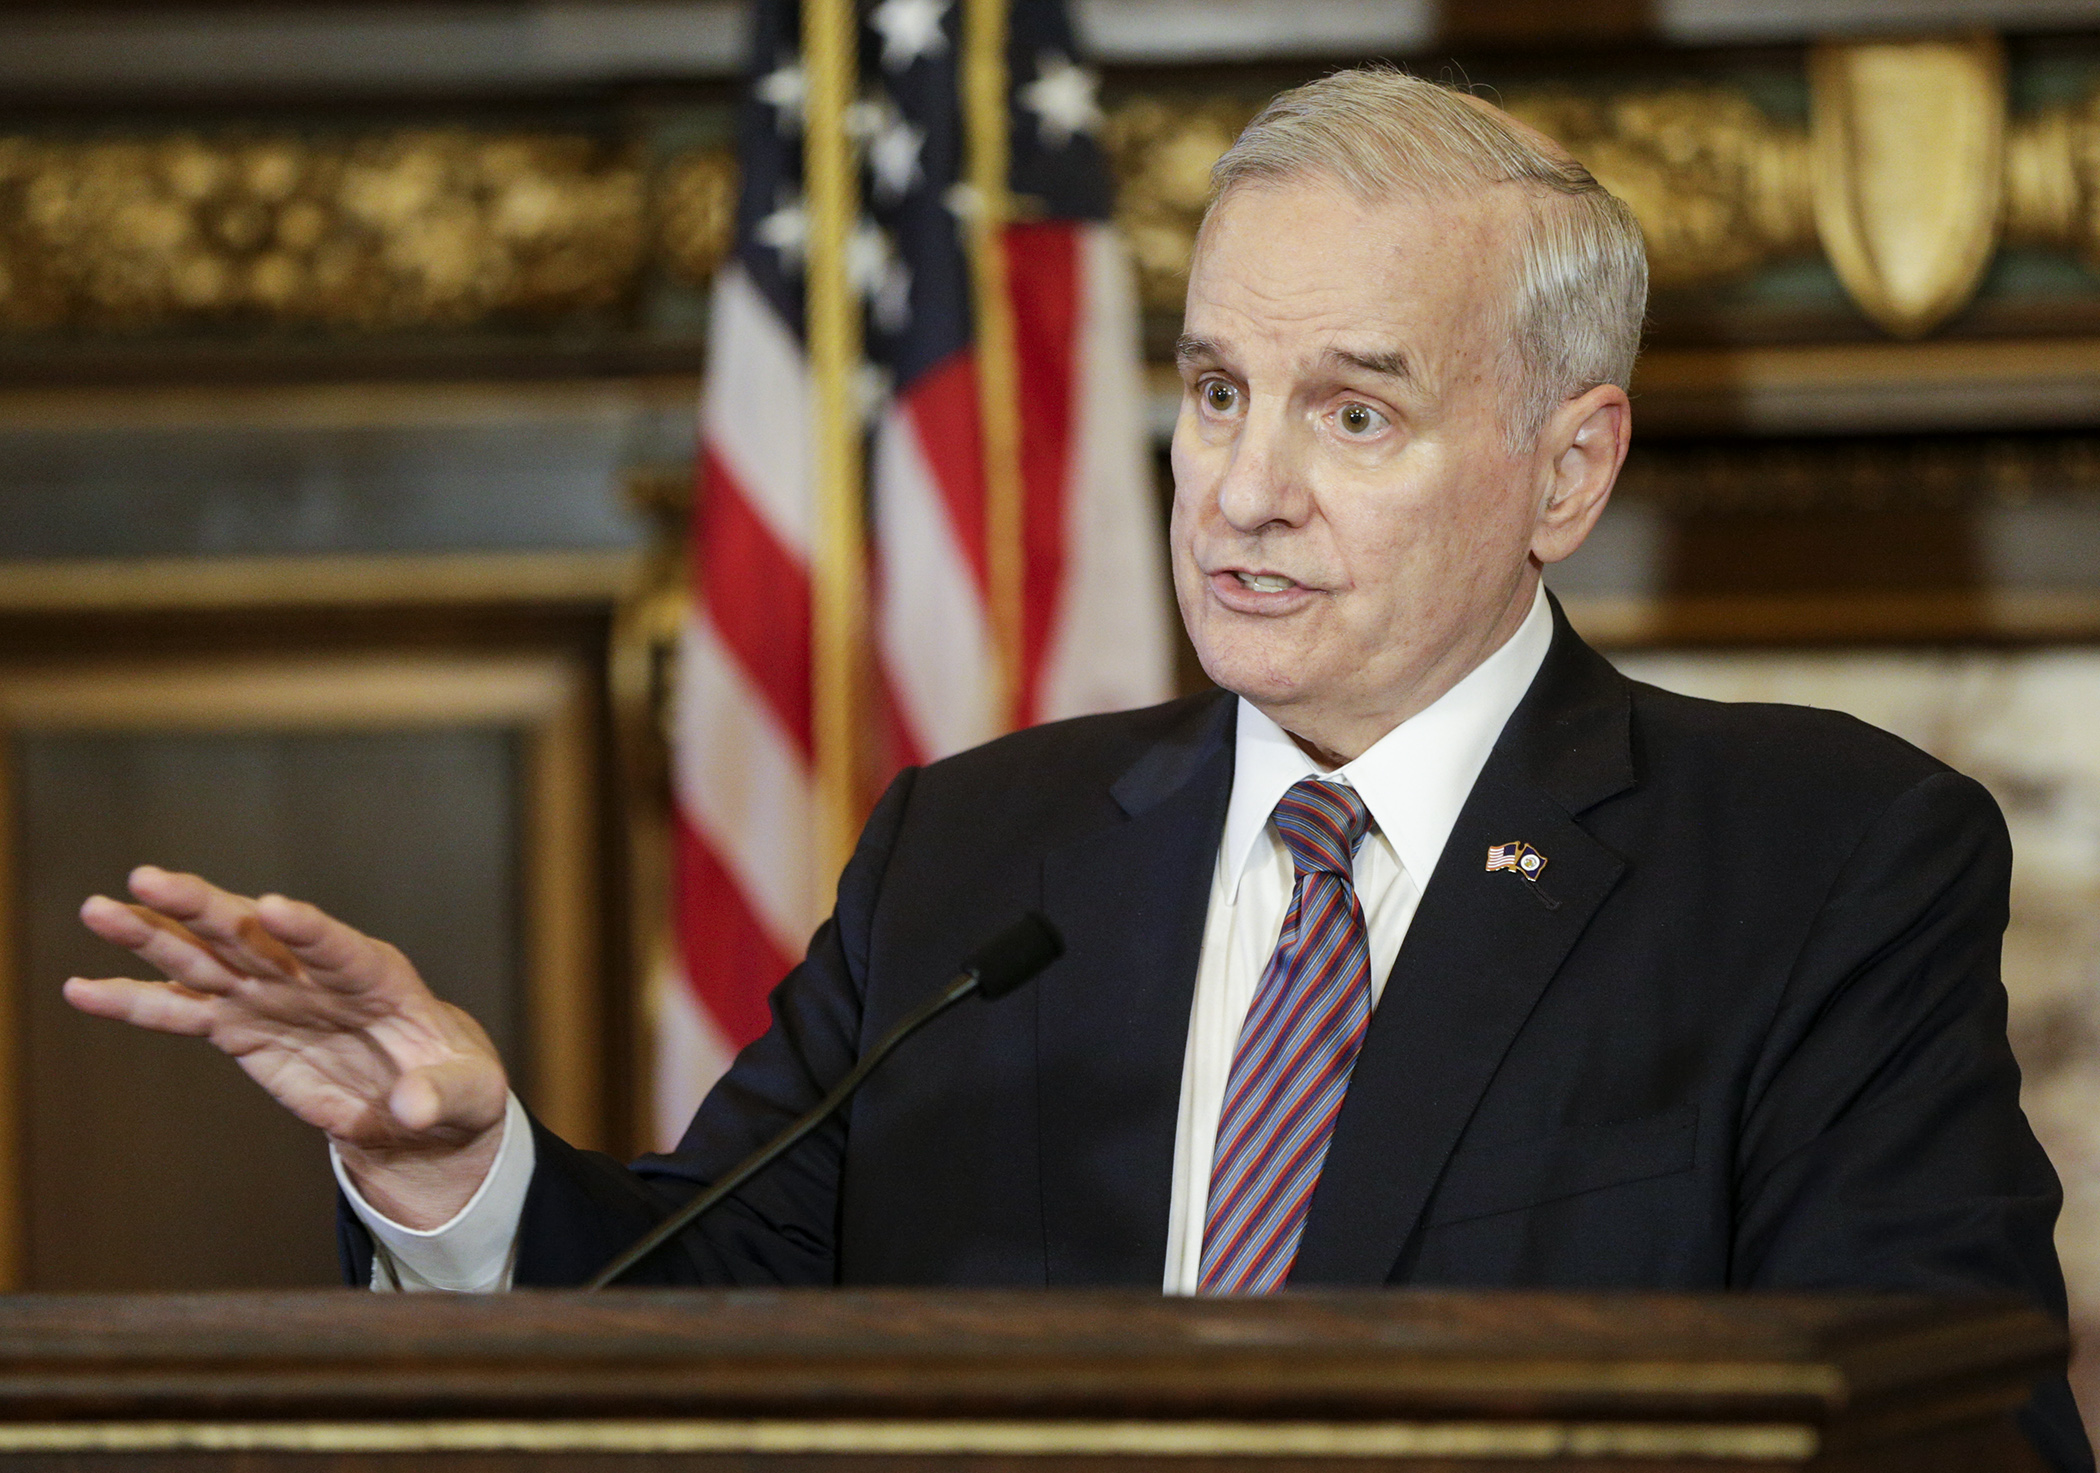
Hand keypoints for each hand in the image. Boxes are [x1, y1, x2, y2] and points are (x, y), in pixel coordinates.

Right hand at [65, 866, 508, 1227]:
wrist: (423, 1101)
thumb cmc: (455, 1087)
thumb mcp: (470, 1096)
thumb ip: (443, 1095)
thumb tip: (408, 1107)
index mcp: (379, 978)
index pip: (340, 948)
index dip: (309, 929)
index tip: (274, 906)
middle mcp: (315, 974)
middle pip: (255, 933)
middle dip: (205, 907)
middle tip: (150, 879)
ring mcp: (273, 995)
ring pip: (206, 957)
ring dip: (153, 935)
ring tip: (98, 909)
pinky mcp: (243, 1026)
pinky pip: (182, 1011)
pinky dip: (135, 1001)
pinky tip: (81, 989)